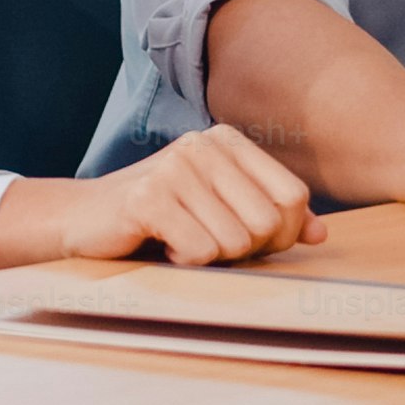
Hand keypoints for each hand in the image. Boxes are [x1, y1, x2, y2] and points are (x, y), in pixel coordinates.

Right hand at [1, 126, 325, 267]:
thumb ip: (270, 216)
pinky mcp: (148, 198)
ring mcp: (175, 168)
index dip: (280, 234)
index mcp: (227, 141)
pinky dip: (184, 262)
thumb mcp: (221, 210)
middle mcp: (203, 145)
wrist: (84, 220)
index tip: (248, 242)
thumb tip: (320, 233)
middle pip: (267, 222)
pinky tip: (163, 247)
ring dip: (210, 259)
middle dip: (245, 251)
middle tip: (209, 245)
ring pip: (234, 242)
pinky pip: (199, 251)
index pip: (292, 197)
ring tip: (181, 241)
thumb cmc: (161, 218)